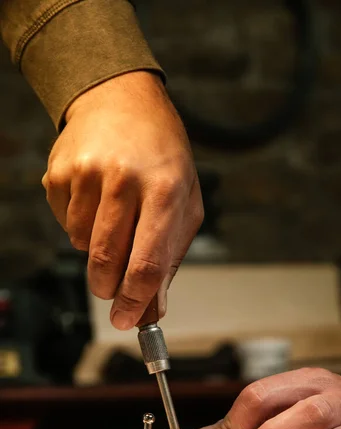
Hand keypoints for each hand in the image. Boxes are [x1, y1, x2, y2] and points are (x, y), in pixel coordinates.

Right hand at [42, 72, 202, 328]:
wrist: (120, 99)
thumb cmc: (161, 154)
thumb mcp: (184, 200)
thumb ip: (170, 257)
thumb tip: (154, 307)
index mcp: (166, 188)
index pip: (147, 261)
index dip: (136, 300)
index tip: (129, 320)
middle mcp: (124, 178)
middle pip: (107, 260)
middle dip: (109, 287)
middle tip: (113, 291)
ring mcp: (87, 173)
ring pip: (82, 245)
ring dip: (96, 249)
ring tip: (114, 217)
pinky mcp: (60, 173)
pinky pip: (65, 224)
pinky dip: (80, 226)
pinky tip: (96, 199)